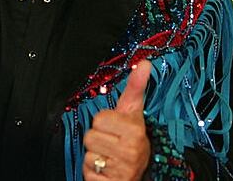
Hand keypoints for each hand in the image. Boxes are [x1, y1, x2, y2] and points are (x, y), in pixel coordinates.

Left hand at [83, 60, 151, 179]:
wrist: (139, 172)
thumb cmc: (132, 138)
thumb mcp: (134, 112)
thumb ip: (136, 88)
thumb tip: (144, 63)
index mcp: (134, 130)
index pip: (99, 119)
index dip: (104, 122)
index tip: (115, 127)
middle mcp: (130, 150)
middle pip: (90, 136)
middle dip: (98, 139)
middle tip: (111, 142)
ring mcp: (122, 169)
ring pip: (88, 155)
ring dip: (95, 157)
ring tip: (109, 156)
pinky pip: (88, 174)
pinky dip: (94, 173)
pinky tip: (106, 170)